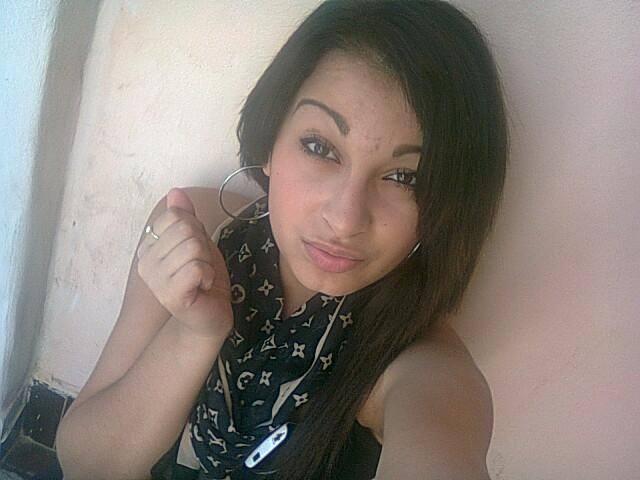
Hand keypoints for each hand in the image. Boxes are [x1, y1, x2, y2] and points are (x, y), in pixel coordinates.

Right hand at [136, 187, 232, 337]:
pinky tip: (202, 288)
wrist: (210, 316)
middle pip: (186, 228)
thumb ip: (185, 217)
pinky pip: (196, 267)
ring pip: (193, 246)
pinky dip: (207, 275)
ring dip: (207, 262)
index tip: (196, 253)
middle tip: (200, 267)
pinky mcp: (169, 295)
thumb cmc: (203, 280)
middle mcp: (145, 262)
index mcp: (149, 246)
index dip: (196, 230)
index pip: (175, 216)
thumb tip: (176, 192)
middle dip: (203, 246)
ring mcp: (154, 280)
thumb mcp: (197, 241)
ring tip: (201, 278)